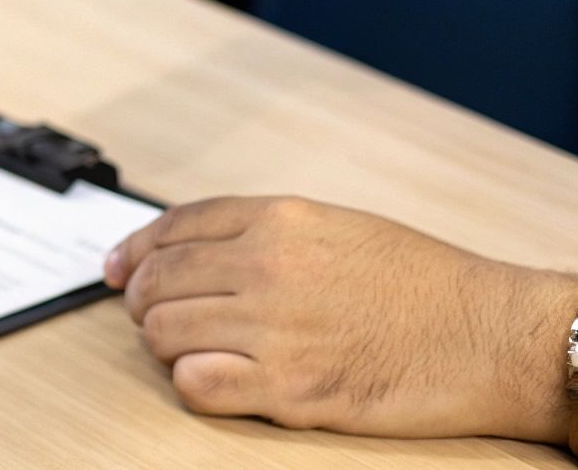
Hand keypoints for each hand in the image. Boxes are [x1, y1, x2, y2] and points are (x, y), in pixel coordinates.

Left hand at [105, 196, 577, 441]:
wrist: (492, 336)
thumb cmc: (424, 284)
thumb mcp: (336, 226)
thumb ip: (260, 231)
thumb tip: (187, 248)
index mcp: (278, 219)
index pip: (171, 227)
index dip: (132, 250)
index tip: (115, 269)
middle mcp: (267, 265)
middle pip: (156, 281)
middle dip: (144, 302)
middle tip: (156, 318)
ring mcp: (274, 328)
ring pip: (163, 332)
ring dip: (166, 345)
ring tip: (195, 350)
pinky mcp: (288, 389)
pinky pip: (196, 384)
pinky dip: (192, 383)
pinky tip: (216, 379)